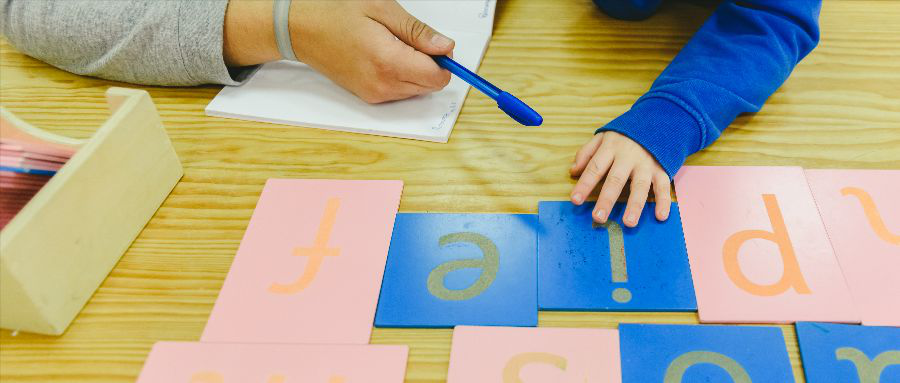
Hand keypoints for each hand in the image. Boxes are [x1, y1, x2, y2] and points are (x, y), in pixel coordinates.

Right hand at [223, 0, 453, 103]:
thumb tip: (446, 47)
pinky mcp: (369, 97)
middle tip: (409, 39)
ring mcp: (374, 95)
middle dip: (430, 64)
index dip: (443, 59)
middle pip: (430, 86)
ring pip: (416, 90)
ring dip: (415, 70)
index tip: (433, 42)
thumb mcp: (382, 9)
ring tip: (391, 45)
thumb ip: (418, 32)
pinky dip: (401, 76)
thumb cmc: (336, 14)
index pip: (437, 77)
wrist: (301, 30)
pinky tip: (383, 56)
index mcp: (388, 62)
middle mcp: (382, 86)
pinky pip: (400, 91)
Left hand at [569, 131, 671, 226]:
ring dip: (635, 205)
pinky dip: (664, 202)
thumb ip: (586, 152)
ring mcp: (646, 164)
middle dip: (607, 200)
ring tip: (628, 222)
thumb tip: (573, 171)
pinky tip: (660, 216)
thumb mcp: (603, 136)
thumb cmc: (625, 135)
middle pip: (616, 180)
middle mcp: (628, 157)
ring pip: (640, 186)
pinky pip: (663, 187)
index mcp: (611, 147)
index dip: (585, 184)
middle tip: (598, 217)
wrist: (657, 120)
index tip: (575, 200)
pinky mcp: (661, 169)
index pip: (595, 168)